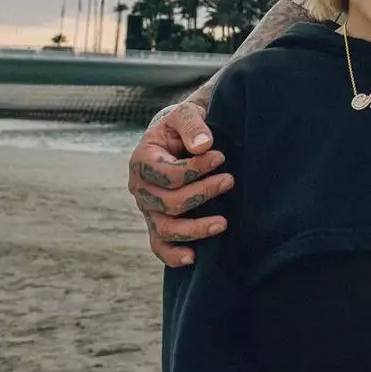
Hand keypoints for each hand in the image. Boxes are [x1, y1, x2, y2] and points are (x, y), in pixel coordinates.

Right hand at [128, 102, 232, 265]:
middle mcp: (140, 187)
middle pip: (170, 203)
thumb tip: (203, 146)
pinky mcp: (157, 221)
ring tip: (223, 223)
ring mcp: (147, 208)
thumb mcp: (185, 113)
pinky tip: (194, 258)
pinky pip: (159, 246)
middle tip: (230, 180)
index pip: (168, 174)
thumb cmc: (183, 125)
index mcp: (142, 160)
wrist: (177, 136)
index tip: (221, 157)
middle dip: (203, 193)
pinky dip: (173, 255)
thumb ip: (192, 124)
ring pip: (165, 229)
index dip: (196, 169)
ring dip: (195, 229)